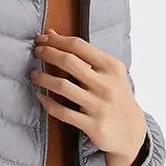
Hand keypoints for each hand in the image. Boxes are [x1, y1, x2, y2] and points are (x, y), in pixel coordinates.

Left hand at [30, 28, 146, 165]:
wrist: (132, 131)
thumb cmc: (116, 96)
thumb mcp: (108, 72)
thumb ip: (82, 54)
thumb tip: (51, 34)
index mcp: (111, 67)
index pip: (78, 46)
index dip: (56, 40)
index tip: (41, 39)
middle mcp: (105, 84)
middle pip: (68, 62)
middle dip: (47, 54)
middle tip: (36, 53)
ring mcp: (98, 105)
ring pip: (62, 86)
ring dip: (43, 78)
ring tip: (33, 75)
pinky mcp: (92, 125)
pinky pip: (63, 112)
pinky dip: (48, 103)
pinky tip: (40, 96)